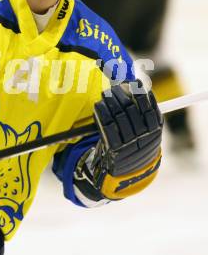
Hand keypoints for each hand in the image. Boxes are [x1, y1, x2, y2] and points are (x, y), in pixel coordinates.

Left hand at [92, 81, 162, 198]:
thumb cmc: (135, 142)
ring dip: (110, 101)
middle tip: (113, 87)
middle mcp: (144, 137)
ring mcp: (129, 144)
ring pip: (118, 116)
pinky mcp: (114, 149)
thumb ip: (142, 110)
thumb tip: (132, 84)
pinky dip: (102, 113)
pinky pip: (107, 127)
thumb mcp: (145, 129)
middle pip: (132, 109)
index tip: (133, 81)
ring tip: (105, 94)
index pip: (149, 107)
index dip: (140, 92)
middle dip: (121, 94)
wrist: (127, 172)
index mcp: (155, 130)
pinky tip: (98, 105)